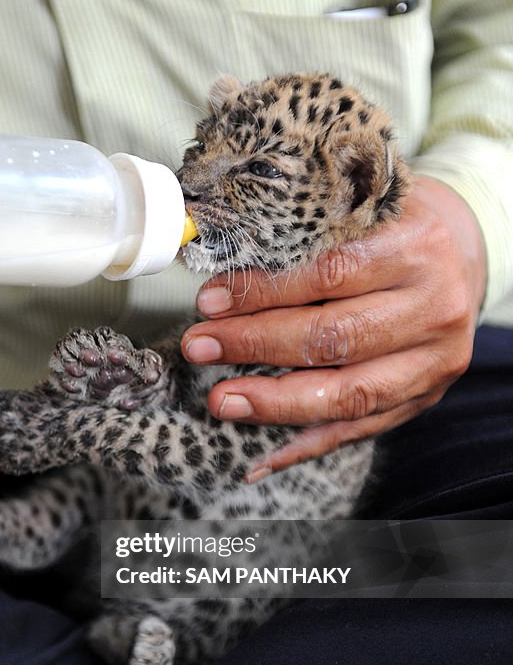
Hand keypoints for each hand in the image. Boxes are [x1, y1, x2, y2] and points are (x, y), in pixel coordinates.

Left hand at [181, 177, 485, 480]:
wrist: (463, 256)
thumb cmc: (397, 227)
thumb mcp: (366, 208)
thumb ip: (309, 230)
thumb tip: (222, 255)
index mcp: (417, 247)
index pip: (330, 274)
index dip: (265, 292)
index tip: (211, 300)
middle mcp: (433, 308)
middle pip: (335, 338)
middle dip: (256, 345)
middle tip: (199, 346)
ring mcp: (433, 362)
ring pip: (348, 393)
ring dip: (275, 403)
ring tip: (221, 400)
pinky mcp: (422, 397)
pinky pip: (359, 430)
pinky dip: (306, 445)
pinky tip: (262, 456)